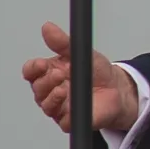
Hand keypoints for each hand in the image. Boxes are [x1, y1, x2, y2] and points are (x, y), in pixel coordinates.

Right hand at [21, 21, 138, 134]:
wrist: (118, 90)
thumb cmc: (97, 73)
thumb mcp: (81, 53)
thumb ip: (63, 42)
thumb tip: (48, 27)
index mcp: (49, 72)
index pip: (31, 71)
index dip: (33, 68)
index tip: (42, 64)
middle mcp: (51, 90)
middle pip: (37, 88)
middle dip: (46, 81)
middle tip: (59, 74)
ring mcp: (59, 106)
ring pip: (46, 105)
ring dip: (53, 97)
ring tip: (63, 88)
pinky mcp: (71, 120)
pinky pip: (63, 121)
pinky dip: (66, 114)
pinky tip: (71, 106)